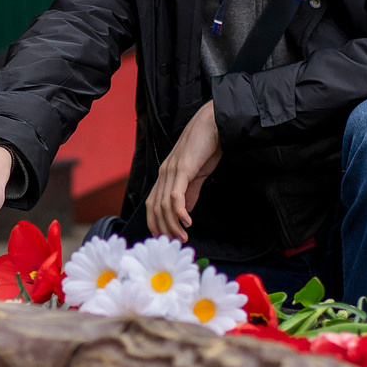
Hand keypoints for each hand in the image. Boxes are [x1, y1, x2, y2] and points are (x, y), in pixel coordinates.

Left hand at [147, 101, 221, 239]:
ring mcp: (172, 170)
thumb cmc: (206, 147)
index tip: (163, 237)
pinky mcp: (183, 168)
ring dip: (173, 225)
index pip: (152, 204)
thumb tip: (184, 212)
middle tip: (176, 242)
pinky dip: (180, 211)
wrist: (214, 124)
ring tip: (184, 237)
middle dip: (164, 228)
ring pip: (164, 204)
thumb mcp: (196, 174)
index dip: (154, 222)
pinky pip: (176, 194)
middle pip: (155, 207)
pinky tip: (188, 222)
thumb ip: (189, 192)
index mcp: (166, 174)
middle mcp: (164, 173)